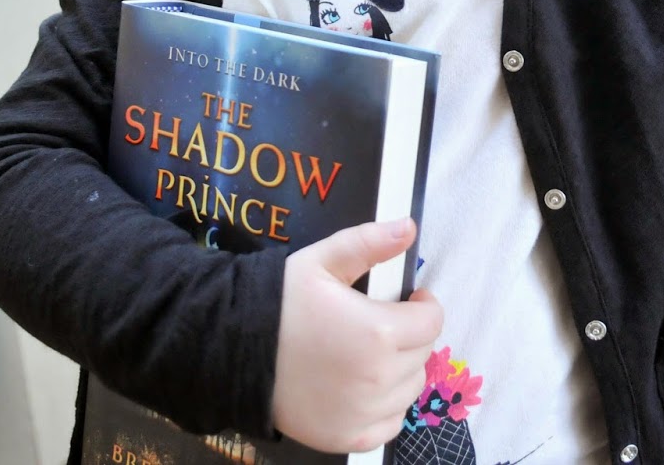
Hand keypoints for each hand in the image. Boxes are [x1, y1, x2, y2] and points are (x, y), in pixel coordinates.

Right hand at [271, 218, 442, 451]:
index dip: (423, 305)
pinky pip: (390, 424)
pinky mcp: (347, 438)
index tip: (407, 299)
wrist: (232, 350)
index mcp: (378, 333)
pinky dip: (385, 407)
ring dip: (401, 369)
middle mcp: (377, 379)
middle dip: (410, 335)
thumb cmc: (280, 303)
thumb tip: (409, 226)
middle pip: (422, 354)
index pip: (432, 322)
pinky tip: (363, 387)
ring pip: (410, 389)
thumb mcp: (322, 262)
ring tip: (370, 353)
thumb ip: (369, 243)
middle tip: (381, 324)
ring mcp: (363, 414)